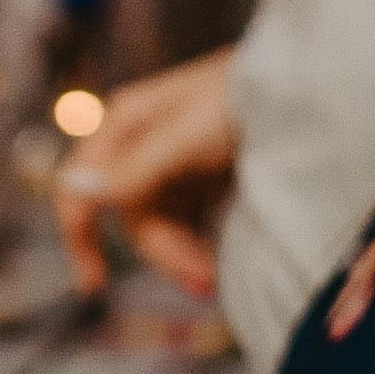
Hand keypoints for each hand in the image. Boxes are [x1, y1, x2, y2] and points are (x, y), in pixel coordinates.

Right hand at [54, 48, 233, 296]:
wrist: (302, 87)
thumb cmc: (240, 99)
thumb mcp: (185, 138)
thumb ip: (133, 167)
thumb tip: (73, 187)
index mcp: (123, 125)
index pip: (80, 188)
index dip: (80, 237)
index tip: (95, 286)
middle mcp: (141, 145)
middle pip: (133, 217)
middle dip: (164, 252)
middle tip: (204, 282)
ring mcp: (173, 163)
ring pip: (163, 225)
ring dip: (184, 255)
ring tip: (216, 278)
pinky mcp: (203, 177)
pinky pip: (189, 222)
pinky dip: (199, 244)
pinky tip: (219, 261)